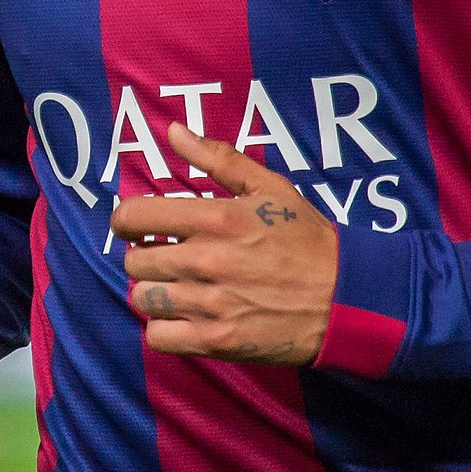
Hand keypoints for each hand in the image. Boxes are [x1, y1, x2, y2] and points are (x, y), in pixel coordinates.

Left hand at [113, 125, 337, 366]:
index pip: (136, 216)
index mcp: (217, 219)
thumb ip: (218, 158)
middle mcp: (207, 261)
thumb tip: (173, 131)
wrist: (345, 298)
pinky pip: (159, 337)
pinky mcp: (217, 340)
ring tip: (174, 286)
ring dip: (153, 291)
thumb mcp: (270, 187)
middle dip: (143, 256)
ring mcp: (210, 304)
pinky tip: (182, 317)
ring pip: (143, 298)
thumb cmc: (307, 239)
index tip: (135, 225)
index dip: (125, 220)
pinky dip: (163, 328)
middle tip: (164, 256)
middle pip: (135, 260)